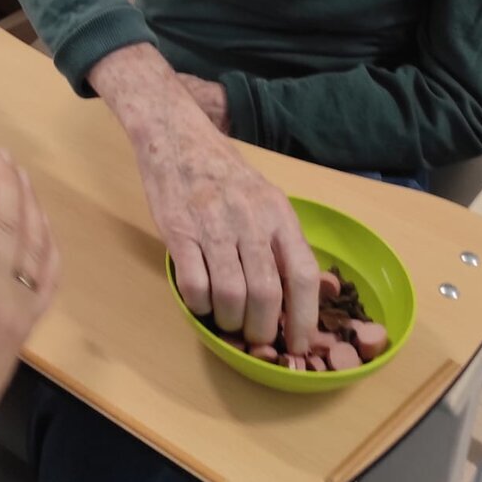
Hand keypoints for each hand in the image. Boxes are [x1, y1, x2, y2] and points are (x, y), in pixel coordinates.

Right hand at [0, 149, 59, 433]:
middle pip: (8, 226)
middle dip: (5, 184)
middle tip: (0, 154)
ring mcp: (19, 309)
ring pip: (34, 245)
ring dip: (30, 205)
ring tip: (21, 174)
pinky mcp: (31, 323)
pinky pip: (51, 277)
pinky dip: (51, 244)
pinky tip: (44, 221)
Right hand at [91, 45, 319, 352]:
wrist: (176, 136)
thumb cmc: (224, 172)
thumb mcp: (265, 197)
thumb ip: (281, 240)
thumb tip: (301, 295)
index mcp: (277, 212)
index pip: (303, 274)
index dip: (305, 318)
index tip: (300, 345)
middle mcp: (249, 218)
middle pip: (266, 293)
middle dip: (263, 329)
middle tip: (257, 338)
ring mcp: (212, 224)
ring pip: (230, 294)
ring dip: (230, 321)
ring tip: (227, 321)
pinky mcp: (178, 230)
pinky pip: (193, 284)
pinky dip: (200, 304)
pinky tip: (201, 301)